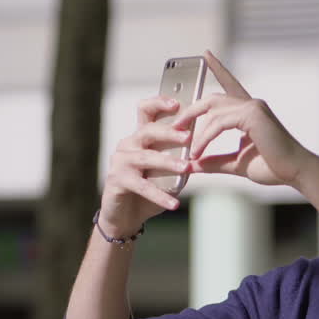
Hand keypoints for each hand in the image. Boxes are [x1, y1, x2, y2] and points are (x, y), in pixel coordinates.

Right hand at [98, 96, 191, 236]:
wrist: (125, 216)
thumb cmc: (148, 189)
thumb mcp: (167, 172)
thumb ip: (180, 159)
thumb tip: (201, 153)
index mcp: (141, 137)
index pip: (147, 111)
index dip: (160, 103)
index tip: (178, 103)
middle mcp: (128, 144)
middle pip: (148, 130)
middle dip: (169, 132)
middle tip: (188, 137)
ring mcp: (120, 161)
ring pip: (146, 157)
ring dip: (168, 162)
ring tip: (186, 168)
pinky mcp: (117, 180)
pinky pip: (142, 186)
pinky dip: (159, 196)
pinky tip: (174, 203)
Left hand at [173, 50, 316, 187]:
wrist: (296, 173)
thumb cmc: (274, 167)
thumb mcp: (237, 164)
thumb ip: (215, 161)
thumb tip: (194, 164)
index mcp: (250, 112)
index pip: (231, 84)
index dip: (218, 68)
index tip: (205, 55)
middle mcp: (252, 104)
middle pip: (212, 98)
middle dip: (191, 111)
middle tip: (175, 126)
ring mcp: (253, 107)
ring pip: (213, 112)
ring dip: (197, 132)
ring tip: (187, 150)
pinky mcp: (253, 115)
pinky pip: (219, 122)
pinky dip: (206, 138)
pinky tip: (198, 152)